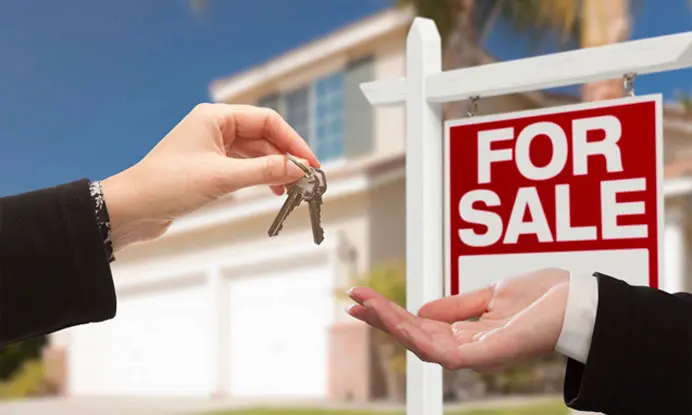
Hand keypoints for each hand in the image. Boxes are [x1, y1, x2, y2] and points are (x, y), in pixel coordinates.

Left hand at [101, 103, 318, 250]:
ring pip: (254, 153)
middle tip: (305, 179)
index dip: (292, 141)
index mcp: (215, 117)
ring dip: (274, 169)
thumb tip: (298, 169)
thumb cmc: (168, 185)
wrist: (132, 209)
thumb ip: (264, 172)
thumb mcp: (222, 178)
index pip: (266, 121)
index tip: (309, 163)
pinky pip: (243, 167)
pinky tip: (271, 190)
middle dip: (285, 157)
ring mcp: (211, 147)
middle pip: (263, 136)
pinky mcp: (209, 167)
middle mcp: (215, 127)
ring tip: (291, 189)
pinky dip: (259, 177)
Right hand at [346, 268, 568, 372]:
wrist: (581, 301)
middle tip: (352, 300)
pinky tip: (397, 322)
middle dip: (381, 319)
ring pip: (421, 345)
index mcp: (467, 333)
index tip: (362, 297)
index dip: (390, 313)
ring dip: (391, 325)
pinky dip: (416, 337)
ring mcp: (477, 354)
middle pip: (413, 336)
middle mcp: (468, 347)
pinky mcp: (487, 355)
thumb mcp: (491, 295)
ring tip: (364, 306)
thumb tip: (421, 310)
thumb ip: (457, 305)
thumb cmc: (545, 298)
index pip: (419, 326)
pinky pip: (443, 352)